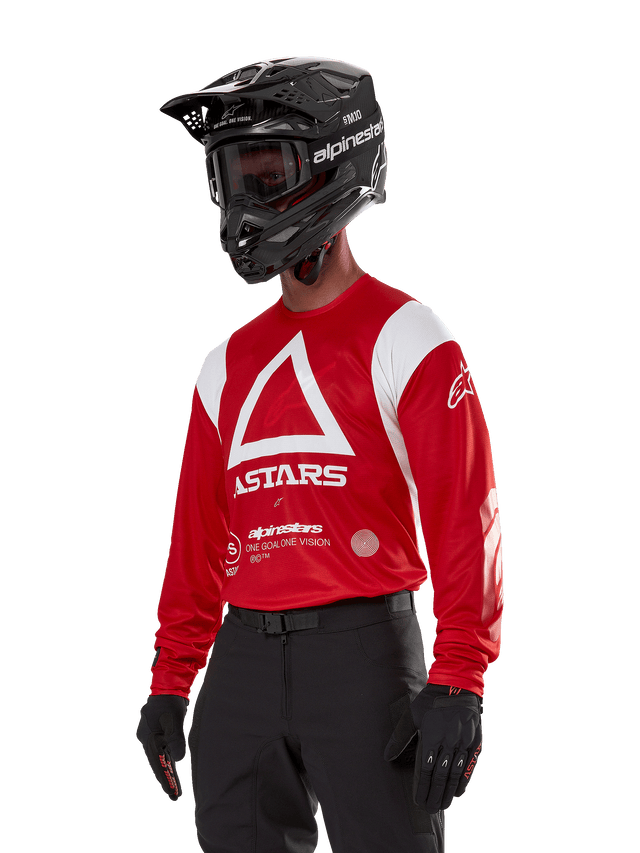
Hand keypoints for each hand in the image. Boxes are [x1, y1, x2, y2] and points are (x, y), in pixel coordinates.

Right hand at [135, 694, 188, 800]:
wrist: (168, 686)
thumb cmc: (170, 702)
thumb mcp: (175, 720)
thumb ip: (175, 739)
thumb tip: (177, 760)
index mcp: (148, 738)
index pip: (157, 764)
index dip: (165, 780)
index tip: (173, 795)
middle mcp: (147, 740)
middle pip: (157, 764)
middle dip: (166, 780)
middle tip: (175, 797)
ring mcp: (151, 737)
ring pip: (160, 759)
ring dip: (168, 773)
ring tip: (176, 790)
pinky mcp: (158, 735)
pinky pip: (162, 753)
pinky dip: (168, 762)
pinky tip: (173, 771)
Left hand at [384, 684, 482, 812]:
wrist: (456, 685)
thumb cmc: (430, 701)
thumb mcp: (412, 715)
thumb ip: (400, 737)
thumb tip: (387, 756)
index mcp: (432, 735)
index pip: (425, 770)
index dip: (422, 788)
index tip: (418, 801)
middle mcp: (449, 741)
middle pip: (441, 776)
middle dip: (435, 795)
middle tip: (430, 810)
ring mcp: (463, 742)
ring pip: (455, 773)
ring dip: (448, 792)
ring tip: (443, 805)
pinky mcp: (474, 742)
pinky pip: (469, 766)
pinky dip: (463, 780)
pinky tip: (458, 792)